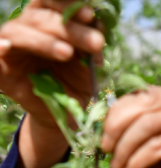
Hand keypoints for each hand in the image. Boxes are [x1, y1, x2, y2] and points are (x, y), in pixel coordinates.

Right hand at [0, 0, 103, 128]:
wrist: (64, 112)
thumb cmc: (76, 82)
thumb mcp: (89, 64)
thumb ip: (91, 46)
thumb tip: (99, 25)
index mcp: (48, 22)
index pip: (53, 3)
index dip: (69, 6)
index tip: (90, 16)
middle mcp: (27, 29)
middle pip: (41, 17)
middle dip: (70, 28)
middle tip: (95, 41)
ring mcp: (11, 47)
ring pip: (20, 32)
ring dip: (45, 41)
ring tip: (68, 53)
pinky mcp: (1, 69)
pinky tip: (6, 47)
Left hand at [102, 87, 160, 167]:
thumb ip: (141, 137)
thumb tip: (106, 131)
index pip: (146, 94)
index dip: (118, 111)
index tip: (105, 135)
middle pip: (145, 103)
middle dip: (116, 125)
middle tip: (105, 148)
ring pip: (148, 124)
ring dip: (125, 147)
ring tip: (117, 166)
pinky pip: (157, 147)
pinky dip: (136, 161)